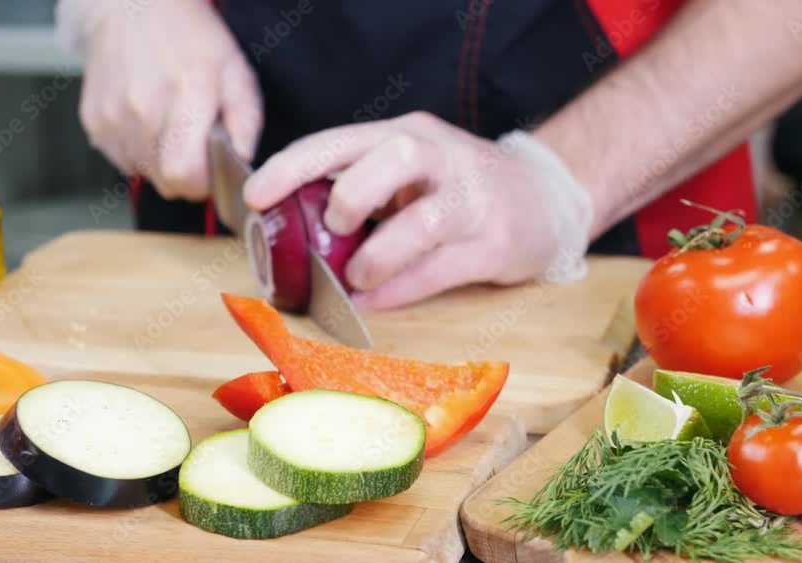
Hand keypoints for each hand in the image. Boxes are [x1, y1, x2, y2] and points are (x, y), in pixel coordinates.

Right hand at [61, 0, 261, 199]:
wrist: (133, 8)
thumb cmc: (190, 39)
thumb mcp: (236, 73)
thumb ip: (247, 125)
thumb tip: (243, 166)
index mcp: (188, 94)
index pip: (185, 174)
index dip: (204, 183)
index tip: (212, 170)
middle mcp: (144, 108)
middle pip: (167, 182)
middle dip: (187, 175)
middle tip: (195, 146)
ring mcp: (114, 116)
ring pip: (145, 175)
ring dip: (162, 163)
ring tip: (171, 128)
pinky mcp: (95, 121)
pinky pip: (123, 161)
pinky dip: (140, 152)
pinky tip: (149, 123)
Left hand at [244, 112, 592, 308]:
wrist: (546, 195)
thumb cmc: (459, 186)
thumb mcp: (412, 169)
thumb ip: (362, 185)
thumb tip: (293, 229)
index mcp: (408, 134)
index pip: (343, 140)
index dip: (294, 165)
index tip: (255, 196)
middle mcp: (442, 157)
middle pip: (395, 157)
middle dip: (351, 194)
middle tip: (333, 226)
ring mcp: (473, 199)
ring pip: (423, 220)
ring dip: (379, 255)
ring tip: (356, 279)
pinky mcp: (496, 242)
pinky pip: (443, 268)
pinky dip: (402, 290)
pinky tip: (376, 303)